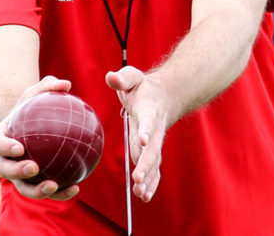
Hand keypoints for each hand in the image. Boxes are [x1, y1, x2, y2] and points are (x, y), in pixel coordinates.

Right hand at [0, 75, 80, 200]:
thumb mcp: (35, 95)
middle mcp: (3, 161)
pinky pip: (45, 191)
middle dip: (17, 172)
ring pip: (23, 188)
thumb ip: (47, 87)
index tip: (20, 147)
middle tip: (34, 167)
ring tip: (53, 185)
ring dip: (36, 190)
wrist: (28, 130)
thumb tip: (66, 84)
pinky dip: (59, 193)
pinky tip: (75, 189)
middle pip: (6, 170)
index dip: (5, 147)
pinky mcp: (32, 185)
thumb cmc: (31, 109)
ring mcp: (17, 176)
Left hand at [105, 66, 168, 202]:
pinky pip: (153, 169)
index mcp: (149, 110)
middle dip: (146, 164)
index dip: (147, 130)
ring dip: (148, 178)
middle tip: (138, 178)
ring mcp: (154, 142)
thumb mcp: (132, 76)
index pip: (149, 121)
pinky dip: (151, 183)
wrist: (164, 96)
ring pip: (153, 163)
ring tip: (141, 194)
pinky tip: (144, 196)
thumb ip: (122, 78)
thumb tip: (110, 77)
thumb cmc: (142, 87)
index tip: (144, 139)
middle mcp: (155, 130)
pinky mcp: (151, 151)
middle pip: (152, 149)